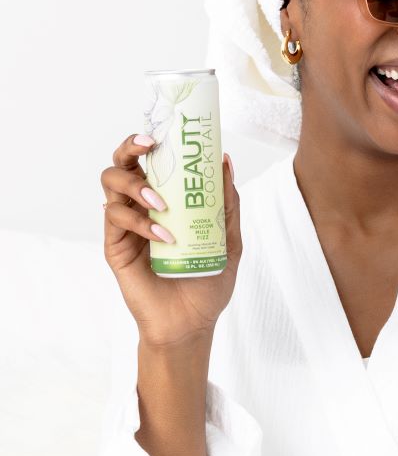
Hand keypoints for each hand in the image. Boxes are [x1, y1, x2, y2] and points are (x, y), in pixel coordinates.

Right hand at [101, 133, 241, 347]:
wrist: (191, 324)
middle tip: (150, 145)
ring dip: (137, 186)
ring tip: (163, 204)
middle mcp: (140, 206)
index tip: (164, 130)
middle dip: (131, 146)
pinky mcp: (115, 246)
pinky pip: (116, 219)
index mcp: (165, 200)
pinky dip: (140, 221)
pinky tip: (163, 235)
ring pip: (112, 183)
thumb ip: (227, 203)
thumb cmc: (207, 282)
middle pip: (122, 162)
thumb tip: (224, 160)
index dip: (151, 139)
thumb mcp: (228, 239)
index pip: (151, 161)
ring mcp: (125, 225)